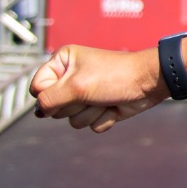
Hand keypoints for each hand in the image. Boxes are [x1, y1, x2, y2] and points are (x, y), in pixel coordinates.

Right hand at [29, 45, 167, 132]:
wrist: (149, 83)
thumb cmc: (115, 76)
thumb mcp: (76, 86)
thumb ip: (49, 100)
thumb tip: (38, 112)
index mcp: (63, 62)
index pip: (37, 88)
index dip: (50, 95)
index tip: (70, 89)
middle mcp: (71, 78)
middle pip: (53, 107)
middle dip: (75, 105)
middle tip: (93, 92)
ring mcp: (85, 95)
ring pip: (71, 119)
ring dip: (91, 112)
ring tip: (105, 99)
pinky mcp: (99, 108)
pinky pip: (89, 124)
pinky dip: (103, 118)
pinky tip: (114, 106)